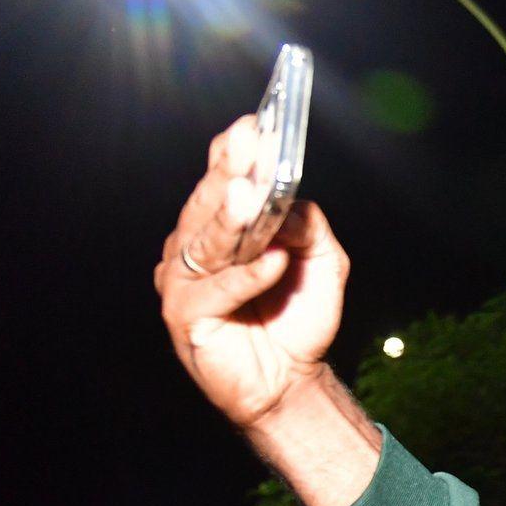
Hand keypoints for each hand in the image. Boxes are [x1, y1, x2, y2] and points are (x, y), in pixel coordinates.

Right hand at [155, 116, 350, 429]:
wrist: (289, 381)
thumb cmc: (296, 319)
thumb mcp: (321, 263)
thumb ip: (308, 227)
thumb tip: (290, 202)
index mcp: (220, 227)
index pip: (221, 180)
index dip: (233, 152)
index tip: (253, 125)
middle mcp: (194, 247)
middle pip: (210, 203)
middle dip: (230, 172)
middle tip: (246, 143)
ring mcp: (184, 280)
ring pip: (207, 241)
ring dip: (232, 218)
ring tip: (252, 195)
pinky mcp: (185, 315)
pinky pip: (216, 289)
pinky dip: (246, 276)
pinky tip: (273, 263)